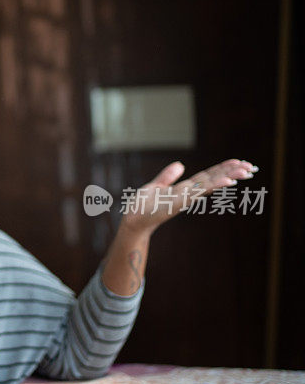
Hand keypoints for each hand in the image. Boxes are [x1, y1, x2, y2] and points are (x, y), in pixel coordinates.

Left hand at [120, 159, 256, 234]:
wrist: (131, 221)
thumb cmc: (142, 206)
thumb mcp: (156, 187)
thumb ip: (168, 177)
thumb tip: (180, 164)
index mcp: (184, 189)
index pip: (207, 176)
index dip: (223, 169)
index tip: (241, 162)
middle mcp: (186, 194)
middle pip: (212, 180)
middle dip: (232, 173)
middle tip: (252, 167)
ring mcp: (182, 199)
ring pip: (208, 185)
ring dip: (227, 177)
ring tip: (245, 171)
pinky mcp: (175, 203)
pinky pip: (195, 193)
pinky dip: (210, 186)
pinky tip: (225, 181)